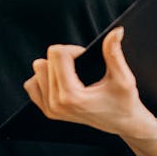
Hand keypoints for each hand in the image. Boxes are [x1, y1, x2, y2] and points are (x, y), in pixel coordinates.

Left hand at [23, 26, 156, 140]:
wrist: (123, 124)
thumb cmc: (125, 103)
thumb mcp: (123, 78)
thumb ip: (114, 54)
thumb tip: (116, 31)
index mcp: (72, 96)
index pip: (57, 54)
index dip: (74, 49)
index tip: (85, 56)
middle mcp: (57, 105)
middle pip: (46, 60)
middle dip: (65, 57)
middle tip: (82, 67)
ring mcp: (50, 110)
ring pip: (38, 70)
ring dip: (53, 67)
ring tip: (73, 75)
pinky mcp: (47, 111)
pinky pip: (31, 84)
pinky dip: (44, 78)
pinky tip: (61, 81)